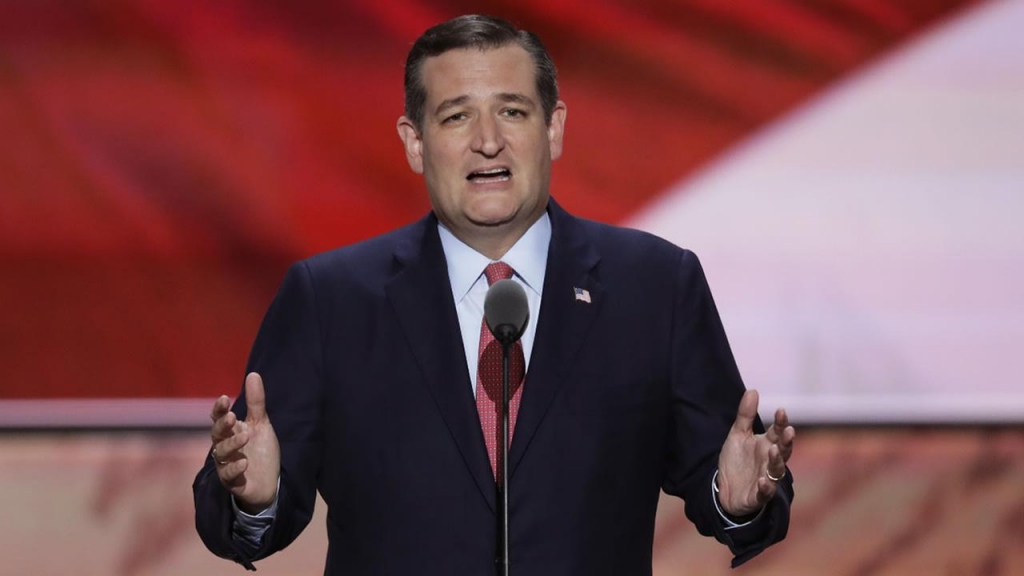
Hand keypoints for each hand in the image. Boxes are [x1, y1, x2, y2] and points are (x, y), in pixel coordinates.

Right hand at [209, 372, 280, 513]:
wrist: (269, 482)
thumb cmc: (261, 451)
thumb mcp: (261, 424)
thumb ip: (256, 402)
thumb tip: (253, 374)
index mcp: (230, 432)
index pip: (219, 418)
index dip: (219, 409)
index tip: (224, 398)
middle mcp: (225, 447)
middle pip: (217, 435)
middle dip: (222, 426)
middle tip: (232, 416)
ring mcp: (227, 465)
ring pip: (221, 454)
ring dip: (231, 445)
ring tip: (245, 437)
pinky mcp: (234, 483)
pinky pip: (228, 476)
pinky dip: (234, 469)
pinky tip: (243, 463)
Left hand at [716, 389, 794, 517]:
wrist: (725, 488)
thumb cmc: (737, 461)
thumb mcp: (738, 435)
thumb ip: (745, 415)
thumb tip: (753, 390)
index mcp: (767, 445)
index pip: (777, 432)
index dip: (781, 422)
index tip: (781, 411)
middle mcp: (770, 461)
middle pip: (783, 451)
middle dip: (787, 442)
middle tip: (788, 431)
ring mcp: (766, 478)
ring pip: (776, 471)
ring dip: (777, 461)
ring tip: (774, 450)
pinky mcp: (758, 495)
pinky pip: (764, 493)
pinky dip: (765, 488)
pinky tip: (762, 481)